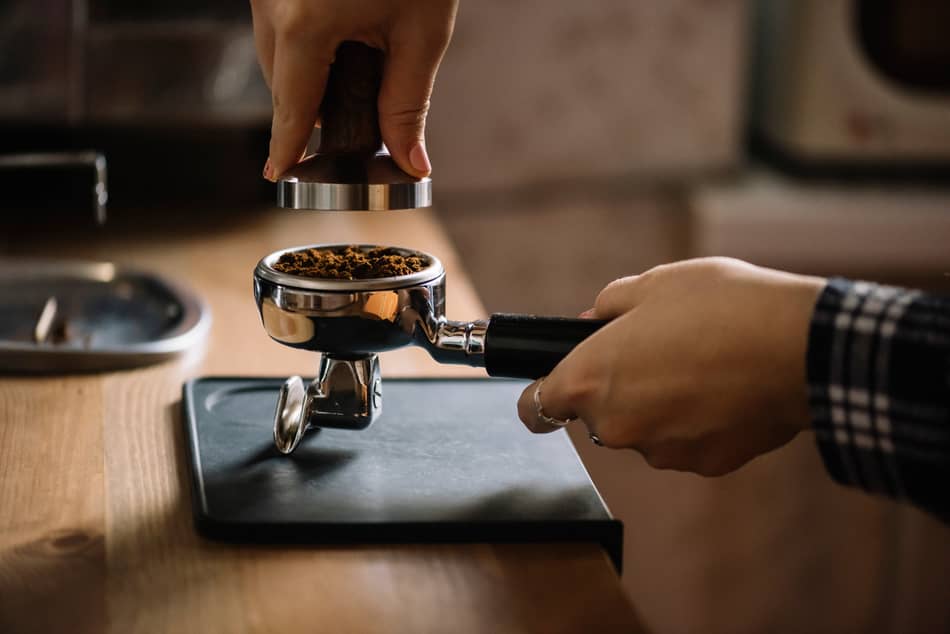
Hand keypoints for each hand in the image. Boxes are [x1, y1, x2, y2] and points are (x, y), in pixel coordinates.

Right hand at [251, 0, 457, 179]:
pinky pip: (278, 24)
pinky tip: (339, 42)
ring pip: (275, 53)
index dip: (286, 146)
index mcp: (304, 24)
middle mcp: (273, 3)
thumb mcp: (421, 33)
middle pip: (280, 83)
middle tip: (341, 129)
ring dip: (305, 77)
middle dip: (308, 111)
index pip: (291, 106)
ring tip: (349, 82)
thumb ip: (409, 104)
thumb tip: (411, 162)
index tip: (278, 175)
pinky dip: (303, 45)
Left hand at [517, 258, 825, 475]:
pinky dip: (696, 424)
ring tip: (700, 367)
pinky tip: (725, 391)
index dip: (536, 399)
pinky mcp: (702, 465)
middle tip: (657, 353)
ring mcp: (659, 451)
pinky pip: (684, 443)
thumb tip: (590, 322)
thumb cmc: (722, 307)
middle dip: (617, 390)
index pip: (535, 408)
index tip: (543, 394)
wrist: (799, 347)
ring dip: (658, 408)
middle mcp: (615, 426)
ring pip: (643, 430)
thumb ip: (608, 306)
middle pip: (597, 415)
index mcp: (589, 380)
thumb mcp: (653, 284)